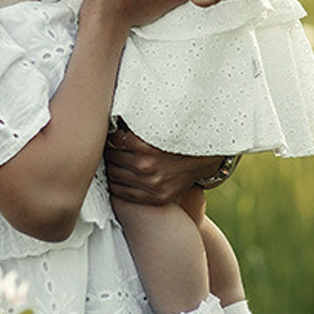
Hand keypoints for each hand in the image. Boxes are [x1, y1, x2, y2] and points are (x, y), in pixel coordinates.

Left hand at [104, 118, 223, 204]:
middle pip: (112, 158)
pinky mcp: (156, 198)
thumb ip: (135, 123)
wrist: (204, 159)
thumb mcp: (157, 126)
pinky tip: (117, 177)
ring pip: (114, 176)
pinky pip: (123, 194)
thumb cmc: (178, 138)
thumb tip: (112, 116)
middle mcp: (147, 167)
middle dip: (110, 150)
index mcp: (146, 146)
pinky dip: (116, 185)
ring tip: (113, 160)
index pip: (114, 140)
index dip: (110, 135)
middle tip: (109, 146)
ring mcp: (151, 185)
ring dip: (111, 167)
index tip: (110, 133)